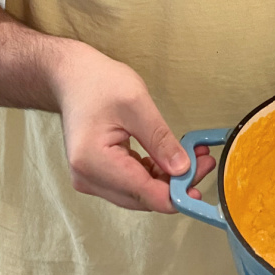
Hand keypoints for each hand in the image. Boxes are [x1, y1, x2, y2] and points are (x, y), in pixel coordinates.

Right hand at [55, 44, 216, 212]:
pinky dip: (152, 174)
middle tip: (204, 161)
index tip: (202, 173)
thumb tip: (184, 169)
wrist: (71, 76)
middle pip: (143, 198)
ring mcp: (90, 179)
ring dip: (166, 180)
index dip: (178, 191)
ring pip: (139, 194)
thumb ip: (160, 140)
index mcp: (94, 162)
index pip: (145, 193)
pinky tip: (170, 160)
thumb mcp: (137, 104)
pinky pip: (130, 184)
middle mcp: (88, 178)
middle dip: (176, 184)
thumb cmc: (98, 82)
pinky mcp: (96, 174)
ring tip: (193, 157)